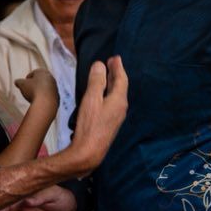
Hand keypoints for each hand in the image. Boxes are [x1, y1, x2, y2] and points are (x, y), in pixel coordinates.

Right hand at [16, 66, 57, 108]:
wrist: (45, 103)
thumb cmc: (33, 90)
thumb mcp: (22, 84)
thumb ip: (18, 81)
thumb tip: (16, 82)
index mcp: (43, 72)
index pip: (34, 73)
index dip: (28, 78)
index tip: (24, 84)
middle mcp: (51, 78)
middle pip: (41, 80)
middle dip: (35, 84)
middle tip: (28, 90)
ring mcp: (55, 88)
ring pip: (46, 88)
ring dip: (40, 91)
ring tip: (33, 97)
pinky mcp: (57, 97)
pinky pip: (49, 97)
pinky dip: (45, 98)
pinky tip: (39, 102)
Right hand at [61, 57, 128, 173]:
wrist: (89, 153)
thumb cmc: (90, 125)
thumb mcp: (91, 99)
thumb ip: (96, 81)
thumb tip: (100, 65)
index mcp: (119, 100)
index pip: (121, 79)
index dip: (118, 67)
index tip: (115, 58)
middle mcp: (121, 108)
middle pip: (121, 87)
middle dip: (116, 74)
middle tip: (112, 64)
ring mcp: (116, 118)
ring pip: (117, 96)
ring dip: (112, 84)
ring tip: (107, 77)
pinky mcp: (110, 125)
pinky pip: (113, 103)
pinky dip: (109, 94)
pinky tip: (103, 96)